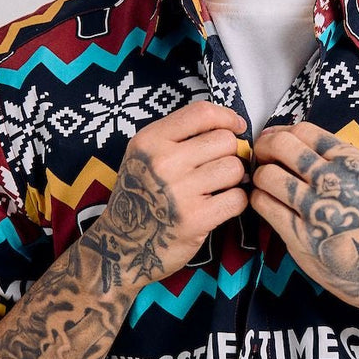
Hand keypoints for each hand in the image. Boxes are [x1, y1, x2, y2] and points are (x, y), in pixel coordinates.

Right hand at [87, 102, 249, 288]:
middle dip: (230, 154)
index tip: (236, 128)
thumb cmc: (140, 197)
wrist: (121, 246)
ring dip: (234, 179)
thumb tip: (230, 127)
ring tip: (218, 188)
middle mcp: (162, 162)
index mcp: (150, 141)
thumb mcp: (145, 156)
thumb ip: (179, 136)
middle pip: (225, 141)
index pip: (202, 113)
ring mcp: (179, 191)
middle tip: (220, 168)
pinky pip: (238, 198)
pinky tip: (220, 206)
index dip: (227, 117)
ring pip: (234, 168)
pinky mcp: (195, 219)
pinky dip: (235, 202)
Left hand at [249, 122, 358, 313]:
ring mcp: (317, 209)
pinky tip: (266, 203)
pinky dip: (258, 199)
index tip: (272, 140)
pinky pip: (264, 204)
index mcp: (351, 161)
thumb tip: (287, 138)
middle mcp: (335, 180)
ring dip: (258, 177)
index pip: (304, 131)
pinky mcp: (301, 235)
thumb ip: (333, 158)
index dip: (281, 132)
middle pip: (281, 146)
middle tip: (261, 159)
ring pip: (267, 175)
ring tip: (264, 185)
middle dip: (263, 148)